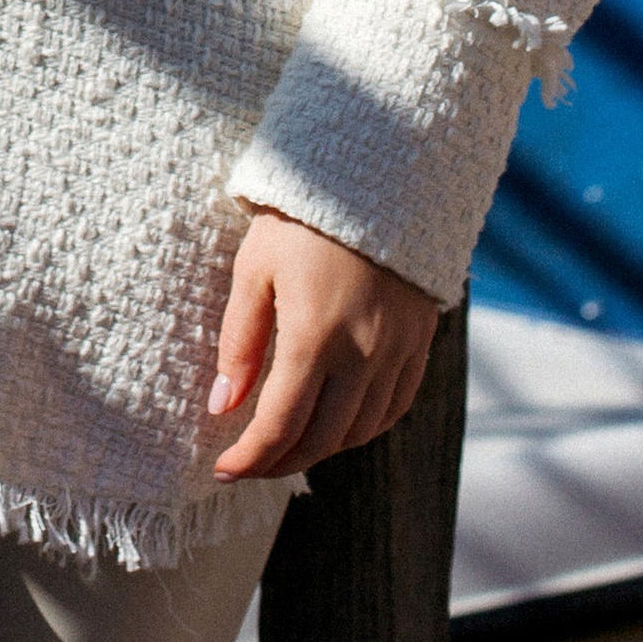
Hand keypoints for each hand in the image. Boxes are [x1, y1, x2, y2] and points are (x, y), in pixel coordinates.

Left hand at [206, 208, 440, 480]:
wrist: (378, 172)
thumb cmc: (303, 216)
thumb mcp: (255, 267)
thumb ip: (239, 342)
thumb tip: (223, 407)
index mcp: (315, 336)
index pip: (280, 424)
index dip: (250, 457)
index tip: (222, 469)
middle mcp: (363, 354)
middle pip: (322, 439)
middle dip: (280, 461)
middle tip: (249, 464)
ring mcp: (397, 351)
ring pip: (360, 431)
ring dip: (321, 449)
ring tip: (287, 445)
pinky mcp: (420, 342)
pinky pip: (394, 407)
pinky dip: (363, 428)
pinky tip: (338, 424)